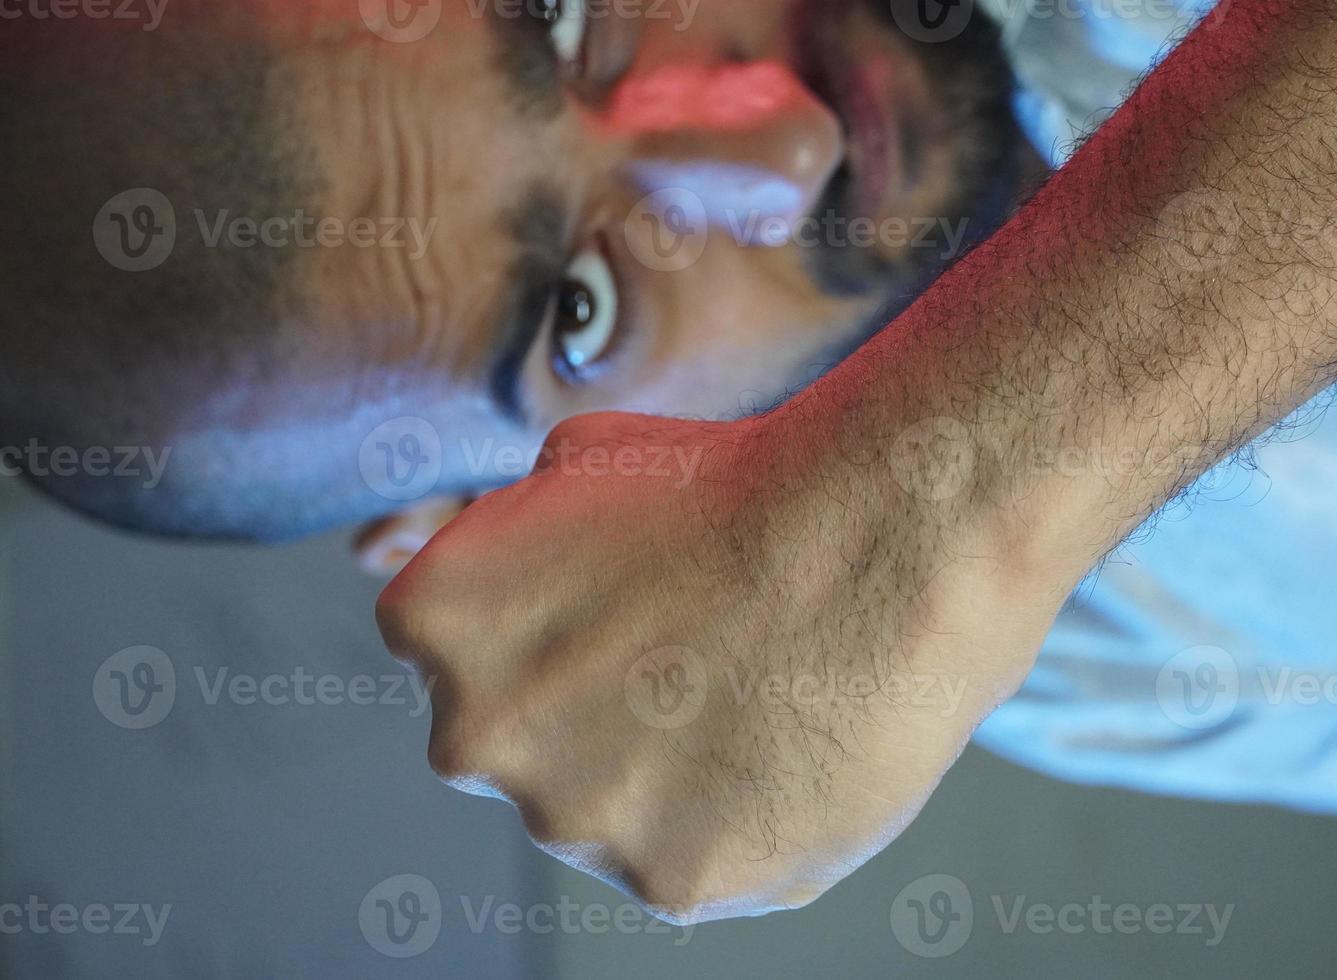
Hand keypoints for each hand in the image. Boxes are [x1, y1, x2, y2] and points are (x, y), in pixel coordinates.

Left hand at [376, 410, 1068, 922]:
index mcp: (436, 621)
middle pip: (516, 742)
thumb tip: (525, 556)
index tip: (611, 612)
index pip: (453, 648)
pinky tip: (784, 752)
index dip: (540, 627)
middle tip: (682, 662)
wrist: (868, 544)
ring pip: (602, 813)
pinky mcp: (670, 883)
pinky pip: (688, 861)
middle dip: (580, 712)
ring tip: (752, 701)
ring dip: (656, 775)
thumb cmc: (737, 486)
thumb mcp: (585, 457)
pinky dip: (732, 822)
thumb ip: (522, 531)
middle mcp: (476, 735)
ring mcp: (571, 821)